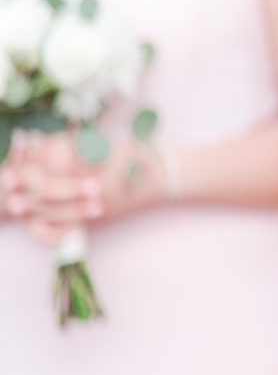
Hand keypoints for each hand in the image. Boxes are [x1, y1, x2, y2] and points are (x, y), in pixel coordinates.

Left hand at [0, 132, 170, 243]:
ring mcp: (96, 212)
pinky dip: (47, 231)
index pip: (57, 170)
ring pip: (54, 214)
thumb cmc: (140, 158)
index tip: (19, 154)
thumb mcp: (109, 146)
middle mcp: (96, 197)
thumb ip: (77, 146)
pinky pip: (66, 231)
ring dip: (30, 207)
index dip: (35, 163)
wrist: (165, 180)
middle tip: (7, 177)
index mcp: (99, 173)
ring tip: (14, 199)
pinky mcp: (97, 222)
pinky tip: (33, 223)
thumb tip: (40, 142)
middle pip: (49, 193)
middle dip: (26, 185)